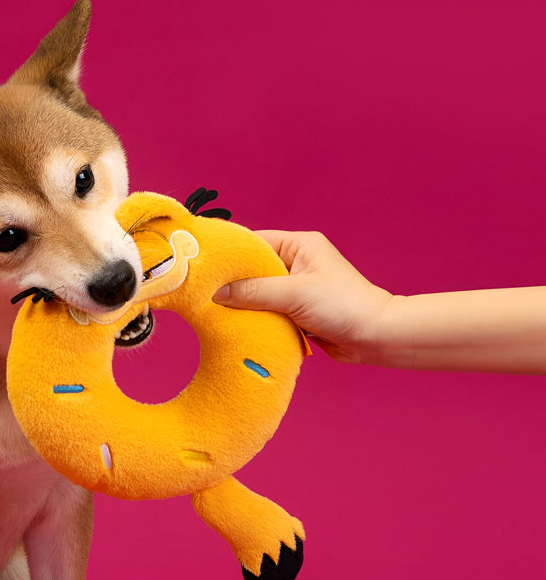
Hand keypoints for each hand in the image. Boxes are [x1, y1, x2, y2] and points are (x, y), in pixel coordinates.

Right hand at [213, 231, 394, 363]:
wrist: (374, 337)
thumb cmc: (344, 305)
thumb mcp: (294, 293)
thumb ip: (253, 292)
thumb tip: (216, 293)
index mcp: (300, 245)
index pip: (254, 243)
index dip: (230, 255)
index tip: (204, 265)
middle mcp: (297, 263)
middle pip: (253, 270)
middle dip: (233, 283)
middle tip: (204, 291)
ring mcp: (297, 288)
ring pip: (259, 293)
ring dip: (244, 305)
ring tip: (216, 311)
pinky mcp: (297, 311)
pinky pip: (268, 312)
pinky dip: (256, 319)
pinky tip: (238, 325)